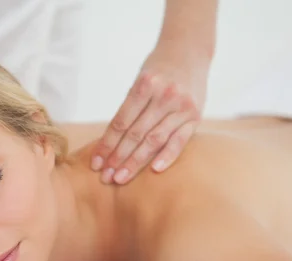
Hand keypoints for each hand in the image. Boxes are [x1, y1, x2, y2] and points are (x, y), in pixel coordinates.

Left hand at [91, 51, 209, 184]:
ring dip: (136, 162)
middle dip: (118, 158)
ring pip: (155, 140)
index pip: (121, 122)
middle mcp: (164, 95)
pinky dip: (167, 156)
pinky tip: (155, 170)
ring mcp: (182, 106)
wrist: (189, 51)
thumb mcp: (140, 81)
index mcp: (145, 84)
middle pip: (136, 134)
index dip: (106, 144)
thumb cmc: (157, 70)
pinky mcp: (195, 116)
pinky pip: (179, 140)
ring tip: (121, 178)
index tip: (95, 163)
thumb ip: (130, 108)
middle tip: (105, 177)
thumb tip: (109, 144)